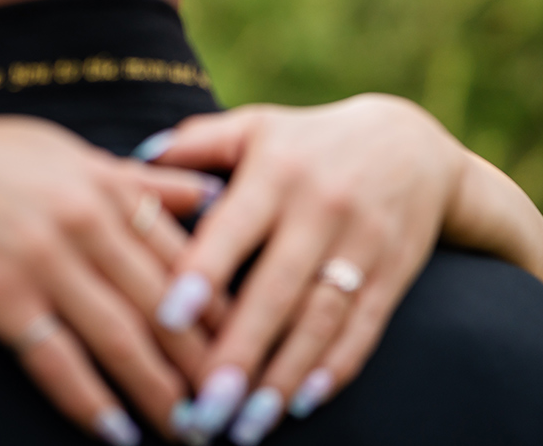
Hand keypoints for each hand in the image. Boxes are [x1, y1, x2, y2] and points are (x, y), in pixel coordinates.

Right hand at [0, 108, 223, 442]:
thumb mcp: (62, 151)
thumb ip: (134, 180)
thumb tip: (201, 194)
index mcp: (103, 183)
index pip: (183, 253)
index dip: (221, 306)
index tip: (248, 345)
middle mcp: (83, 222)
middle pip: (165, 303)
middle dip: (206, 362)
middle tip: (234, 404)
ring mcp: (42, 261)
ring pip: (122, 339)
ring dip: (162, 394)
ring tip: (191, 433)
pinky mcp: (1, 298)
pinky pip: (57, 362)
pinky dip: (90, 402)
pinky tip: (116, 433)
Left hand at [147, 95, 464, 442]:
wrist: (412, 145)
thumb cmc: (306, 141)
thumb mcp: (254, 126)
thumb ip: (194, 145)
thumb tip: (130, 163)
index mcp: (275, 172)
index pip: (233, 229)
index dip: (200, 274)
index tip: (165, 320)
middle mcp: (320, 209)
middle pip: (277, 290)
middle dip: (239, 352)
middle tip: (202, 406)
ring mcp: (362, 245)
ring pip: (320, 319)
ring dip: (281, 376)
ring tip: (244, 424)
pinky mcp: (393, 275)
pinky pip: (363, 329)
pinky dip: (333, 369)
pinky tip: (298, 404)